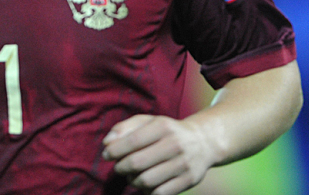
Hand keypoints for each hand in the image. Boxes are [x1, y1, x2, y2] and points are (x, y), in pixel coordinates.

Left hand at [101, 114, 215, 194]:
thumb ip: (125, 128)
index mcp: (162, 126)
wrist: (202, 142)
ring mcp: (183, 164)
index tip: (106, 155)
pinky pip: (160, 193)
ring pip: (147, 180)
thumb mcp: (148, 121)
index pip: (132, 141)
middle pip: (137, 163)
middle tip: (118, 167)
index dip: (115, 150)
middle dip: (121, 167)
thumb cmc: (166, 131)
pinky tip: (144, 185)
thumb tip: (106, 143)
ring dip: (132, 181)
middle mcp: (174, 144)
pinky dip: (147, 192)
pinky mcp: (189, 180)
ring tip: (131, 176)